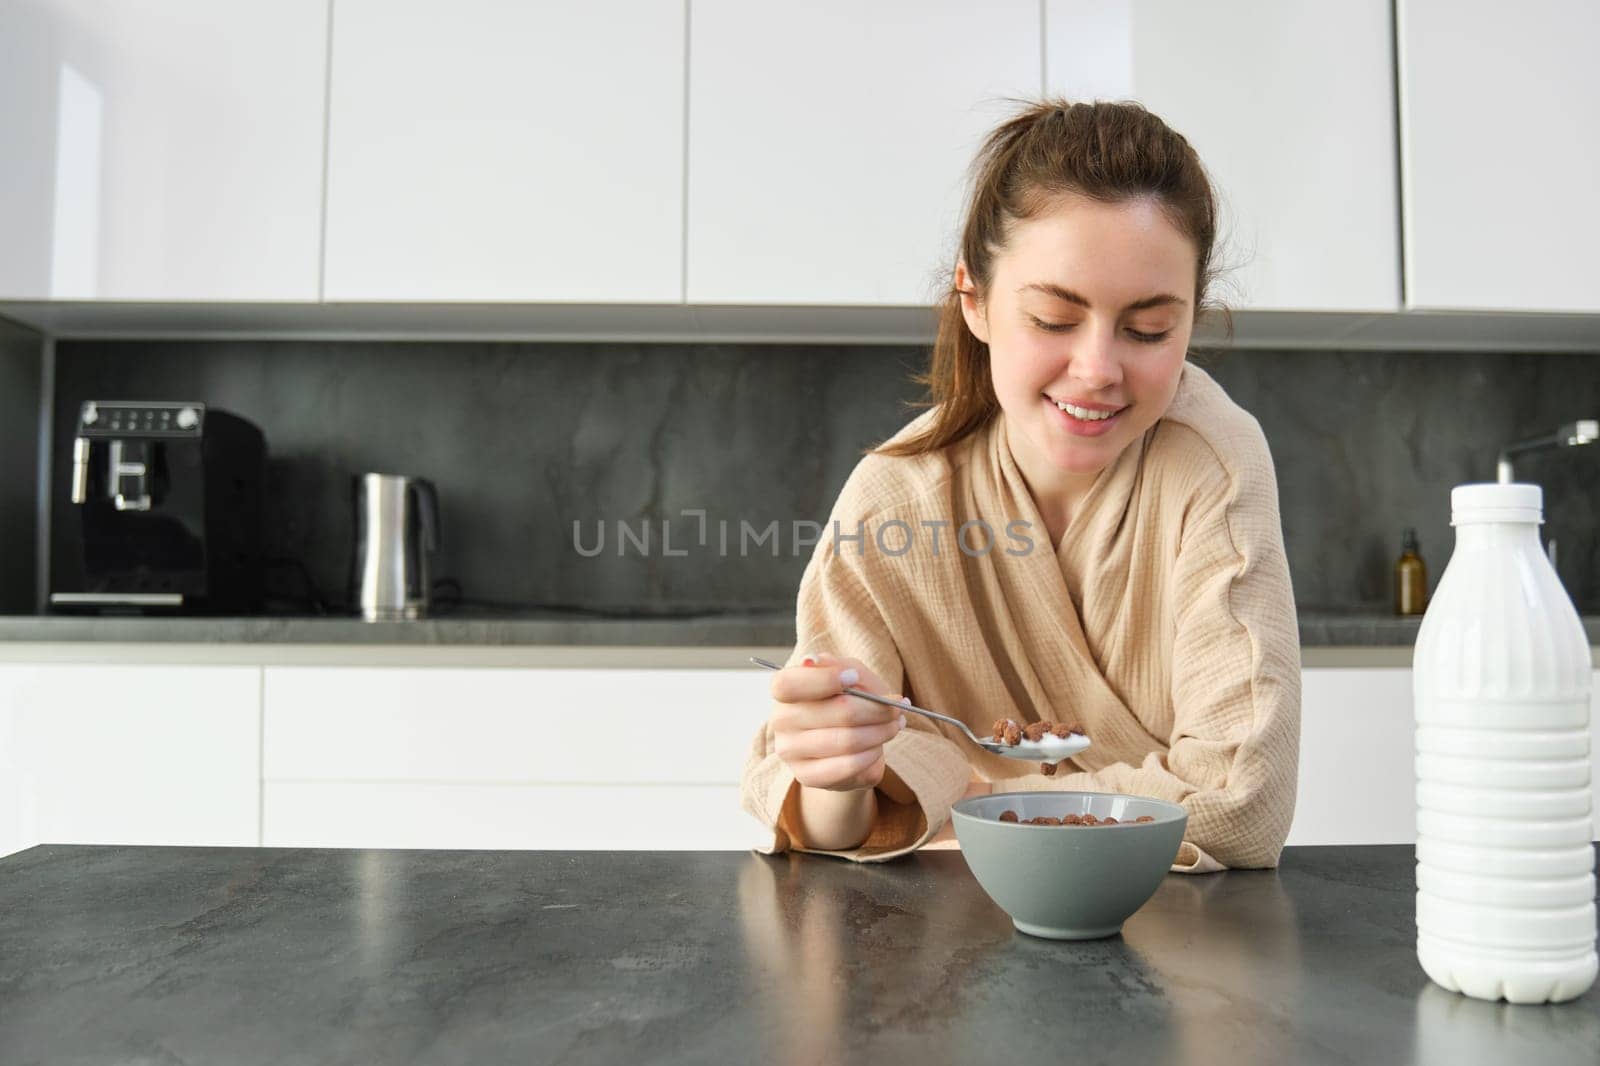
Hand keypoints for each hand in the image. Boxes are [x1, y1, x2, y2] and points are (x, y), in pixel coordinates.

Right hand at [766, 650, 907, 791]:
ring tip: (893, 726)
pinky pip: (847, 766)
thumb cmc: (845, 701)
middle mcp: (780, 720)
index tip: (854, 677)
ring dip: (881, 732)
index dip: (825, 679)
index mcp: (783, 688)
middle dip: (877, 709)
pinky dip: (871, 755)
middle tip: (897, 708)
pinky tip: (877, 747)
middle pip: (838, 711)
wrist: (842, 744)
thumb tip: (847, 672)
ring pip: (847, 741)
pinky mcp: (806, 776)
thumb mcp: (849, 675)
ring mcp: (790, 751)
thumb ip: (848, 669)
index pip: (789, 684)